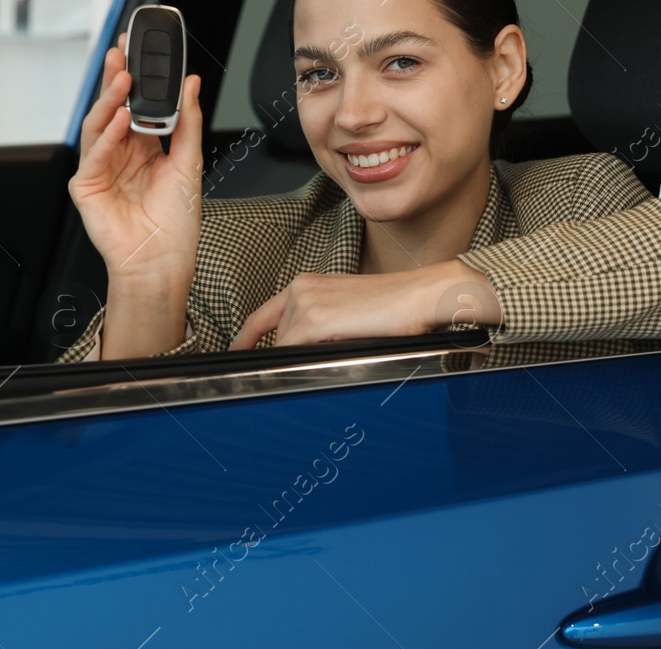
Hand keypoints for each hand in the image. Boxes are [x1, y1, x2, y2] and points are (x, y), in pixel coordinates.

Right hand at [68, 33, 203, 354]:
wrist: (163, 261)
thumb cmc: (176, 222)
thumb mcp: (189, 162)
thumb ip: (187, 121)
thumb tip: (191, 84)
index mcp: (143, 146)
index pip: (135, 102)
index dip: (135, 76)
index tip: (139, 49)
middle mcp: (120, 152)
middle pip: (114, 107)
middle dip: (116, 78)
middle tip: (122, 53)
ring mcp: (101, 167)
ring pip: (100, 124)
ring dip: (110, 101)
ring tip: (123, 80)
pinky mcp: (87, 186)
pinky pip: (94, 154)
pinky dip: (107, 136)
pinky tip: (120, 120)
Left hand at [229, 259, 501, 349]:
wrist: (422, 295)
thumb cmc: (396, 308)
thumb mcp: (348, 314)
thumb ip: (321, 329)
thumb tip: (305, 355)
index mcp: (308, 285)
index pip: (262, 317)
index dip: (246, 340)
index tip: (237, 357)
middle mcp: (301, 289)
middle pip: (276, 338)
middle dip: (285, 359)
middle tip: (298, 375)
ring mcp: (306, 302)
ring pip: (284, 347)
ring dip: (299, 363)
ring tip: (339, 362)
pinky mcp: (316, 319)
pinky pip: (290, 352)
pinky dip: (292, 367)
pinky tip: (310, 373)